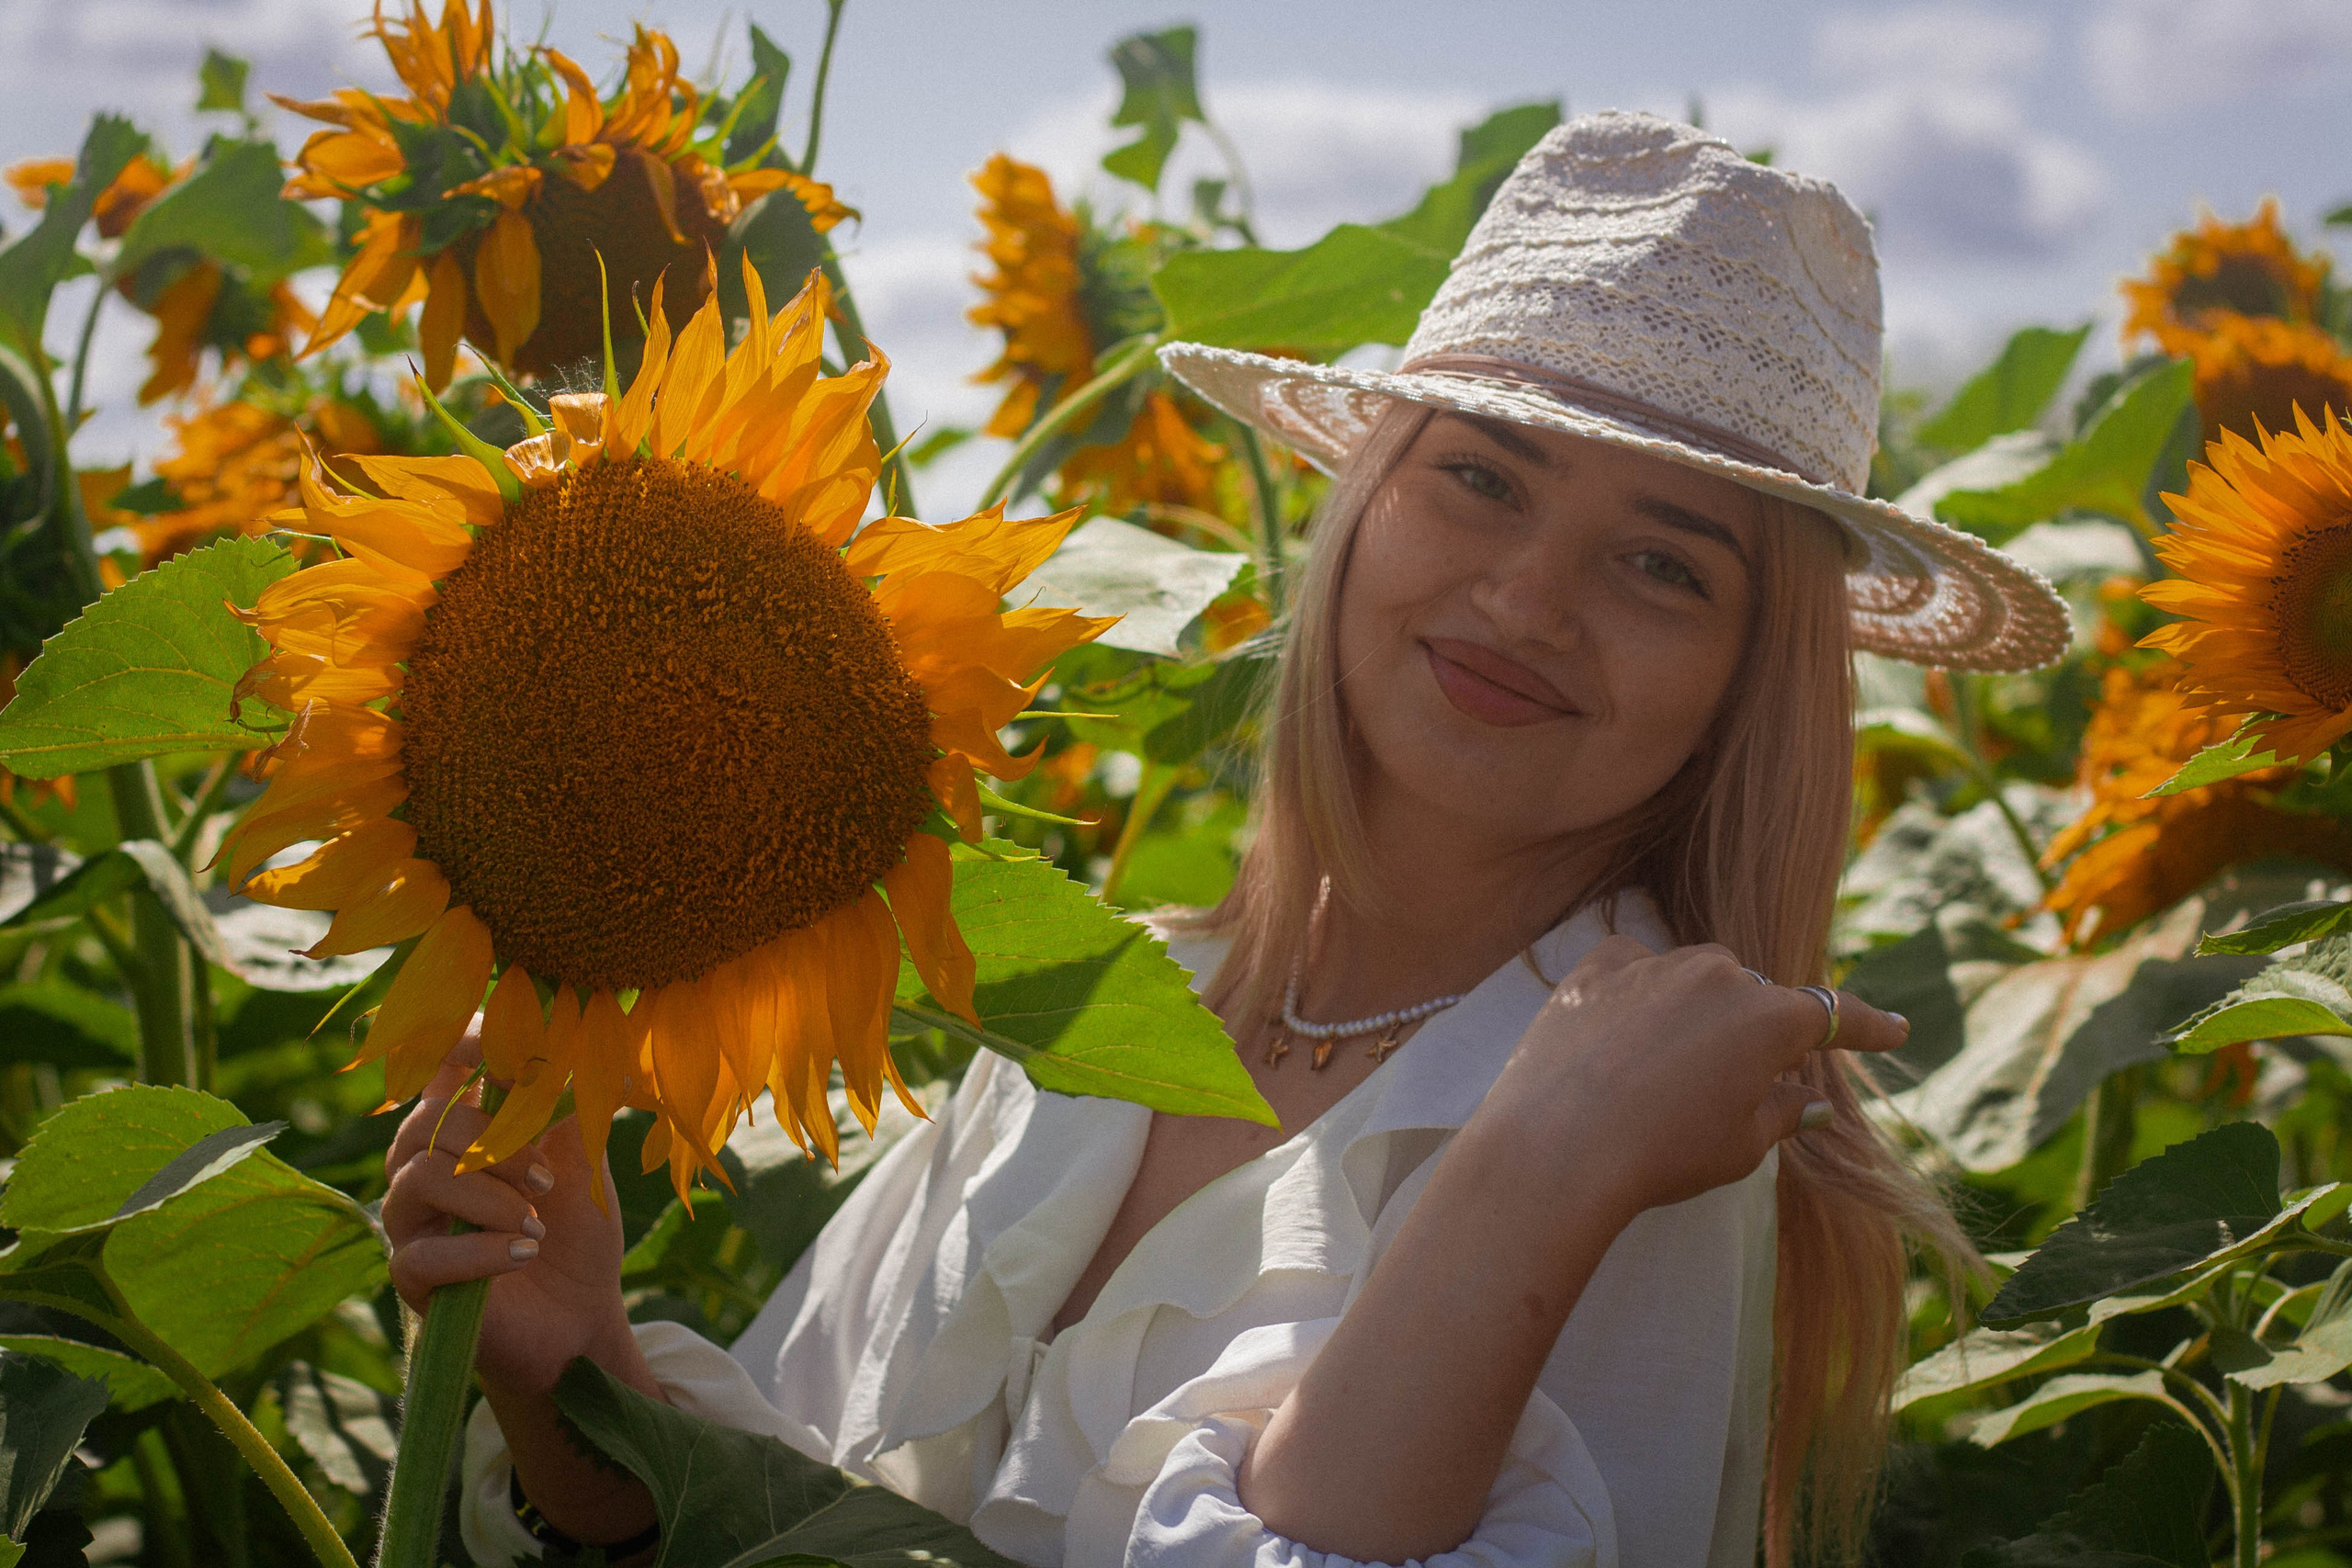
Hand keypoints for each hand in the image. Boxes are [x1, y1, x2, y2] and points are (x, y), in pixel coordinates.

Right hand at [381, 1023, 644, 1397]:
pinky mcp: (411, 1279)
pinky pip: (424, 1253)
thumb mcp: (582, 1163)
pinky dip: (481, 1251)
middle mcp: (423, 1166)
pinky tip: (523, 1254)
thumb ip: (576, 1108)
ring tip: (536, 1224)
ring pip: (420, 1176)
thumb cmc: (575, 1232)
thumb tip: (604, 1056)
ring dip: (490, 1197)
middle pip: (431, 1121)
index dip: (459, 1045)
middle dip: (499, 1145)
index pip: (439, 1069)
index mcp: (462, 1128)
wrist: (580, 1317)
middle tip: (546, 1182)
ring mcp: (411, 1222)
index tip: (500, 1046)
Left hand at [1467, 937, 1907, 1225]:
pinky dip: (1638, 990)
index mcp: (1768, 1019)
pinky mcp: (1594, 969)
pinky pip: (1633, 966)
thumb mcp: (1739, 1146)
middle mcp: (1717, 975)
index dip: (1866, 1028)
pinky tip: (1621, 1032)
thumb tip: (1810, 1102)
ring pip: (1694, 975)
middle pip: (1754, 994)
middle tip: (1734, 1077)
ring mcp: (1653, 964)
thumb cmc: (1661, 1155)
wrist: (1558, 1147)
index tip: (1893, 1031)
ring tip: (1664, 1067)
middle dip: (1754, 1027)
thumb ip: (1781, 1112)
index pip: (1833, 1015)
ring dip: (1695, 1007)